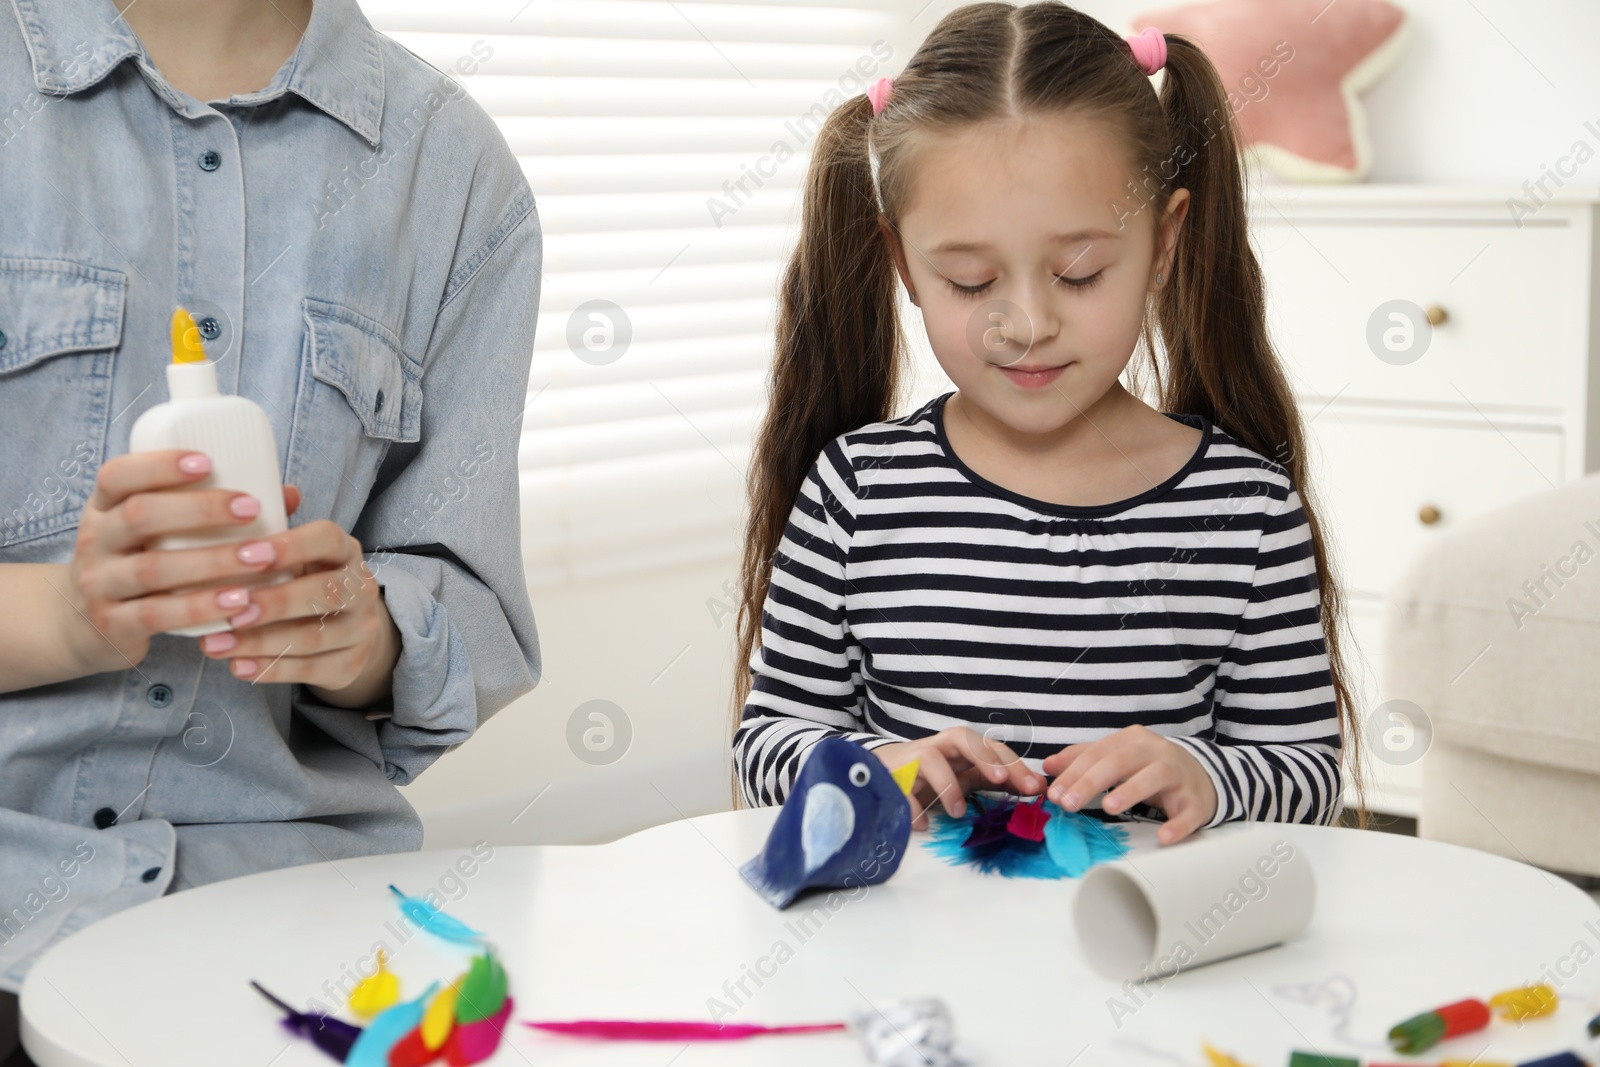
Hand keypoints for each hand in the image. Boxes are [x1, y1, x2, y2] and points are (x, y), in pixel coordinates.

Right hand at [65, 450, 302, 673]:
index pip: (118, 475)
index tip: (208, 461)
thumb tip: (288, 494)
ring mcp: (100, 584)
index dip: (160, 464)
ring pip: (153, 568)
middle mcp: (95, 540)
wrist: (84, 626)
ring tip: (262, 557)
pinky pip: (157, 615)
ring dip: (213, 561)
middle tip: (252, 507)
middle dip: (200, 509)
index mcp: (105, 507)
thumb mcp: (157, 532)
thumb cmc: (140, 563)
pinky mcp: (112, 624)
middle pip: (140, 514)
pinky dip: (201, 608)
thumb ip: (211, 511)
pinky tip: (239, 603)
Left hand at [196, 512, 399, 707]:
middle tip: (229, 607)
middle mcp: (361, 588)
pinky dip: (270, 670)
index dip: (290, 546)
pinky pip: (310, 670)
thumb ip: (279, 524)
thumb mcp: (298, 551)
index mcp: (345, 550)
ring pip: (313, 637)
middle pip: (324, 593)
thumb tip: (279, 491)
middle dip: (274, 602)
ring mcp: (360, 629)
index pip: (327, 539)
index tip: (248, 554)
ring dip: (260, 642)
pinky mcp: (351, 664)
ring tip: (214, 644)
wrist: (351, 630)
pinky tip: (236, 667)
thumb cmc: (308, 579)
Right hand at [871, 727, 1044, 829]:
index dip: (1013, 764)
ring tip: (958, 813)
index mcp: (961, 746)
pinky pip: (901, 789)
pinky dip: (913, 808)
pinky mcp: (892, 776)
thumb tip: (1040, 787)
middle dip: (983, 756)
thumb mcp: (967, 773)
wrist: (886, 769)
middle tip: (1000, 780)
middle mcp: (939, 747)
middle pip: (962, 737)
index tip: (1034, 788)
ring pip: (930, 759)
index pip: (991, 746)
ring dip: (948, 785)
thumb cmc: (935, 772)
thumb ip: (1000, 778)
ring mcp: (913, 759)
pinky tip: (924, 825)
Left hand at [1041, 724, 1217, 843]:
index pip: (1098, 754)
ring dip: (1131, 791)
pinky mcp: (1196, 800)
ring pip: (1155, 777)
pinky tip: (1162, 836)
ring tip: (1108, 808)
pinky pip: (1189, 812)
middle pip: (1121, 762)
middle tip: (1068, 803)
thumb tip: (1048, 765)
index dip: (1074, 772)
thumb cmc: (1149, 767)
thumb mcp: (1118, 756)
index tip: (1053, 794)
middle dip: (1091, 781)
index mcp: (1133, 740)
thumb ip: (1083, 758)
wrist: (1201, 775)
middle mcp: (1156, 752)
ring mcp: (1179, 775)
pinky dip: (1177, 824)